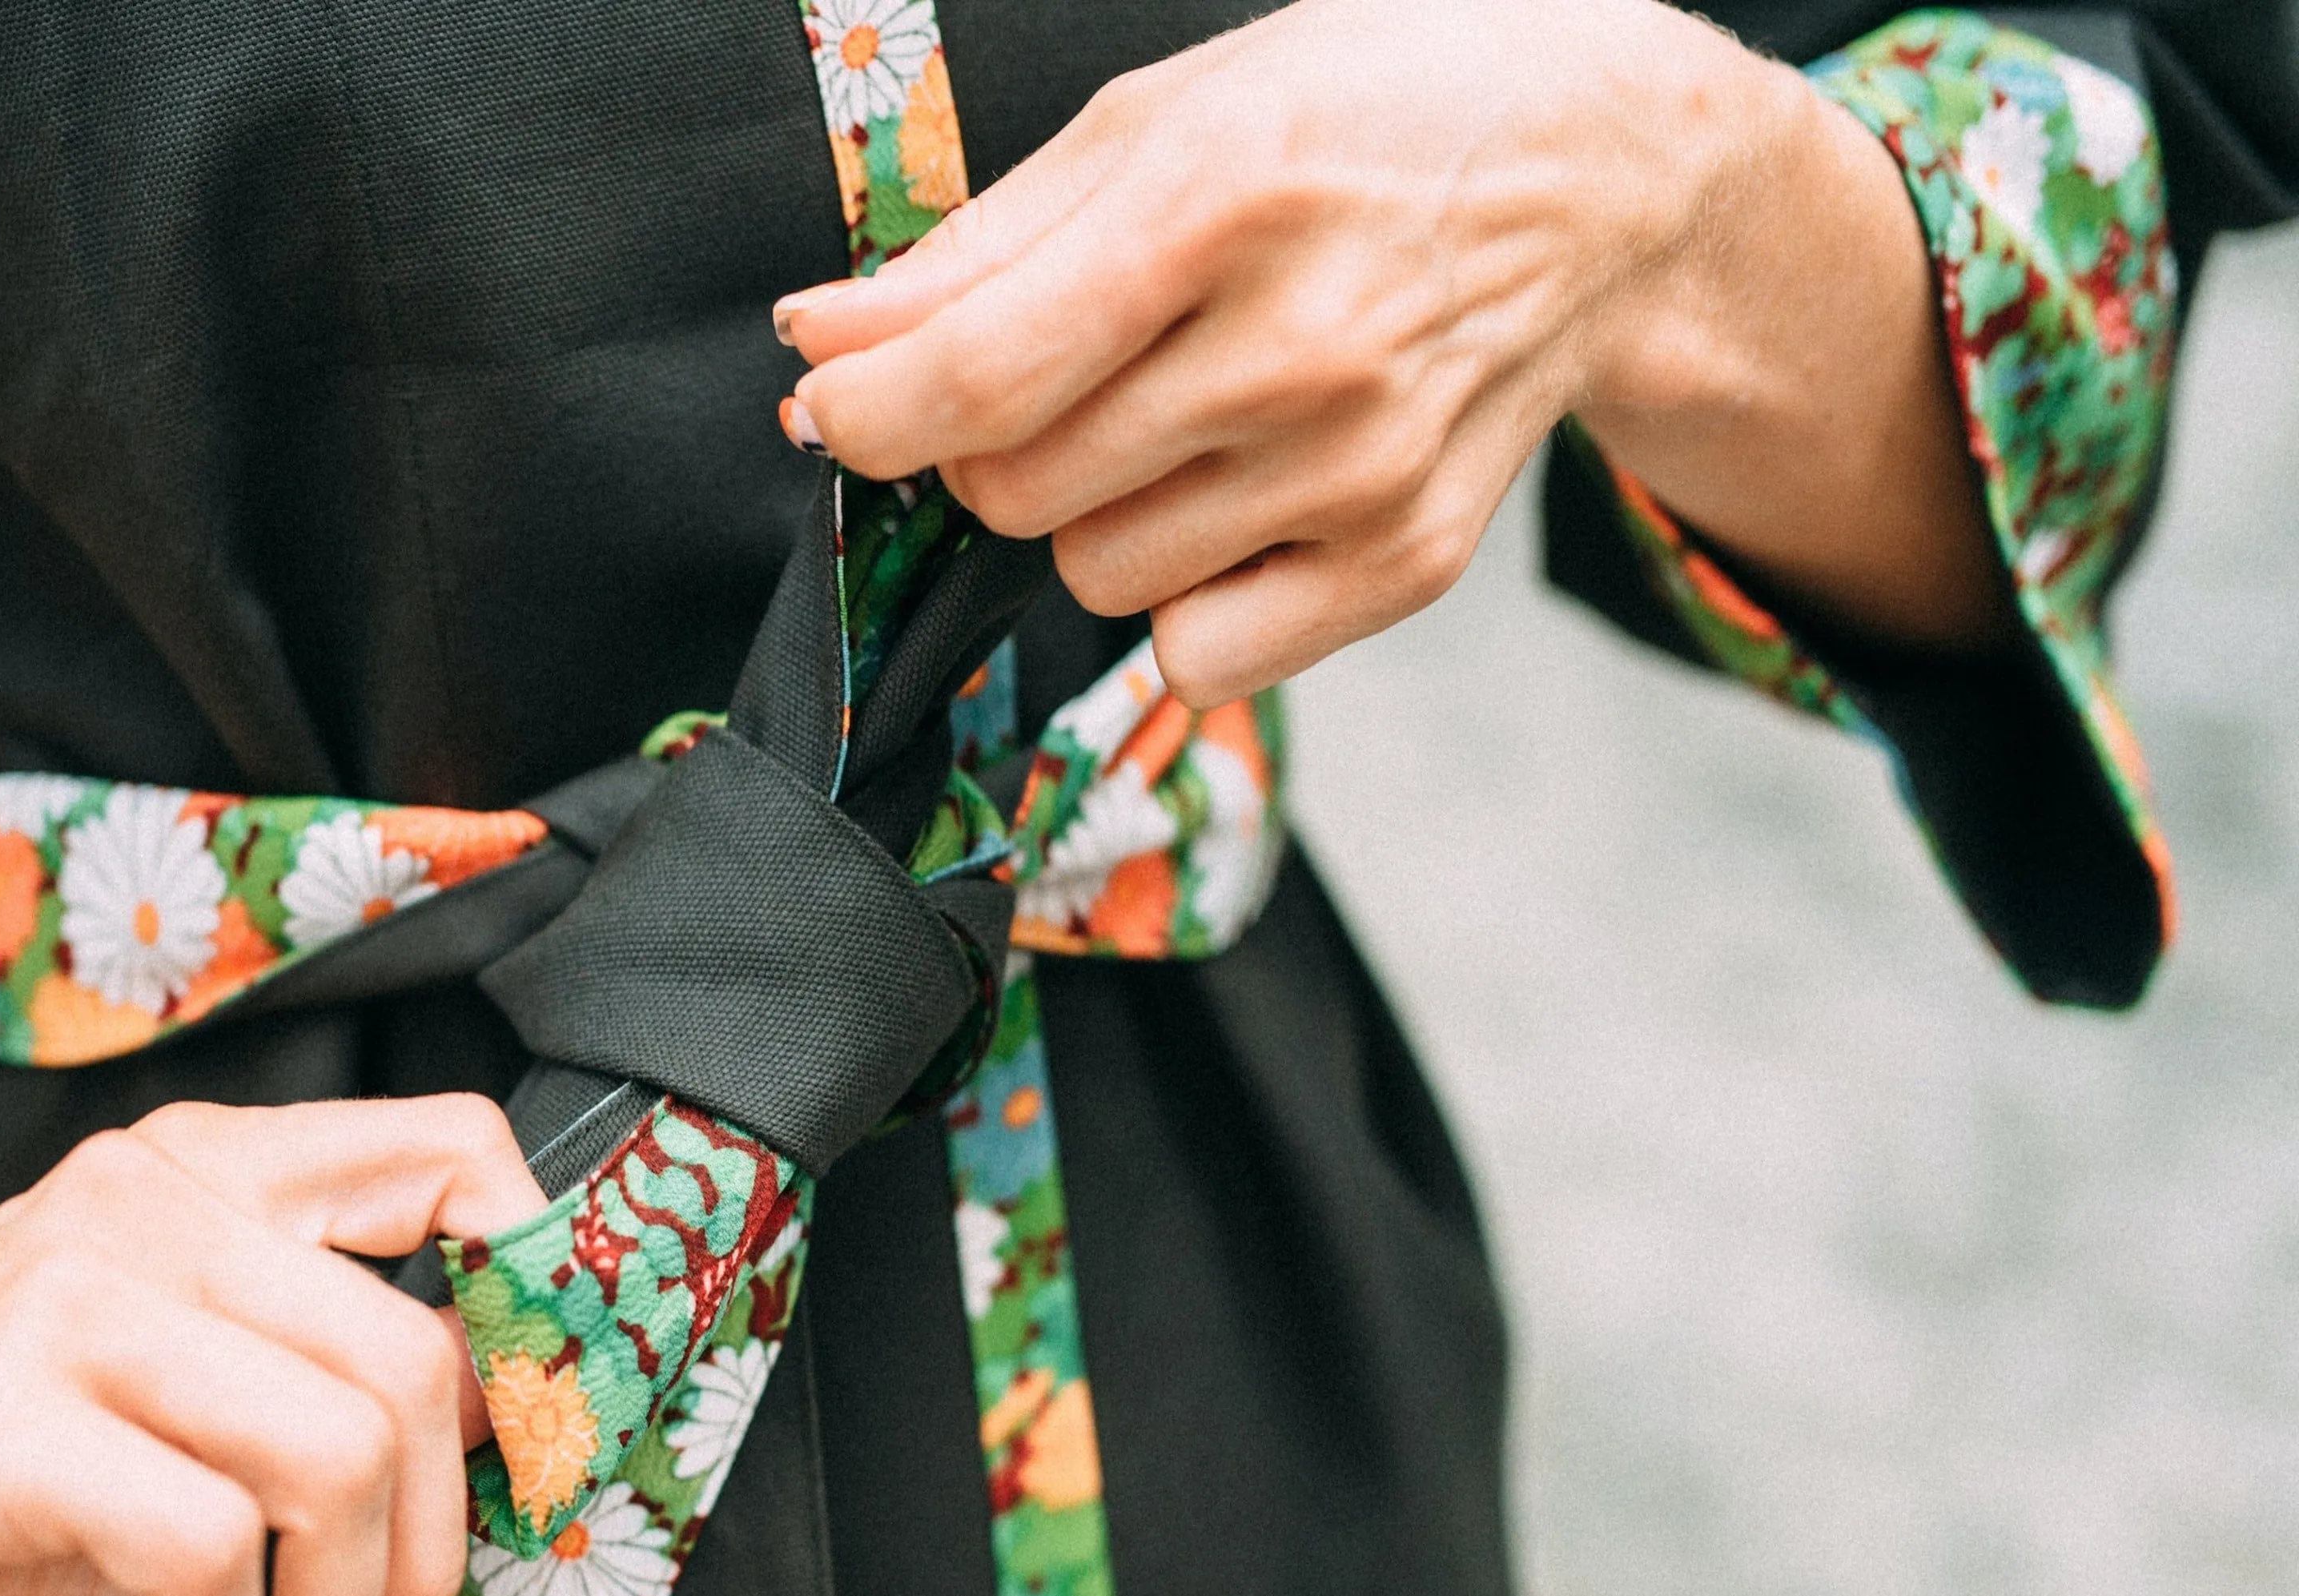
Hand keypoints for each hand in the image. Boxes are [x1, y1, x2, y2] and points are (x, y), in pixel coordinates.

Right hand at [0, 1097, 541, 1595]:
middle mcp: (148, 1204)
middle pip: (418, 1366)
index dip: (543, 1305)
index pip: (458, 1160)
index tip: (524, 1462)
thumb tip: (510, 1474)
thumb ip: (316, 1384)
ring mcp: (68, 1301)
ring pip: (332, 1460)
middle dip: (428, 1558)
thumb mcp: (174, 1387)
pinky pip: (206, 1547)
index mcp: (210, 1174)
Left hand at [775, 0, 2007, 698]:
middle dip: (993, 444)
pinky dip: (1184, 594)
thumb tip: (823, 342)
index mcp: (1223, 201)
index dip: (866, 414)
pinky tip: (1241, 493)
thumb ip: (976, 246)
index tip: (835, 407)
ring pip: (1093, 576)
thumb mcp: (1162, 119)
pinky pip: (1196, 652)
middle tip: (1068, 370)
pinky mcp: (1404, 563)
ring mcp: (1360, 472)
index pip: (977, 376)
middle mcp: (1301, 349)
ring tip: (1183, 410)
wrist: (1597, 178)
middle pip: (1015, 489)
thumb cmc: (1359, 124)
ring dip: (1093, 512)